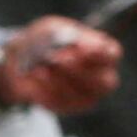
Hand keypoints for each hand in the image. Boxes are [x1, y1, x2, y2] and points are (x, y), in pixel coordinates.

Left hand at [0, 16, 120, 116]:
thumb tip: (74, 48)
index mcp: (103, 52)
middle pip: (103, 82)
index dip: (100, 53)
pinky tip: (35, 76)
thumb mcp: (52, 29)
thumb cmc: (47, 39)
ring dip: (57, 80)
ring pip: (79, 95)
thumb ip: (64, 36)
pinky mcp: (68, 107)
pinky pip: (59, 103)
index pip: (111, 55)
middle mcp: (101, 77)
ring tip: (40, 67)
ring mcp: (86, 96)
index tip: (81, 47)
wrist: (25, 58)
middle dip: (79, 71)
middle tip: (58, 59)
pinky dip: (45, 89)